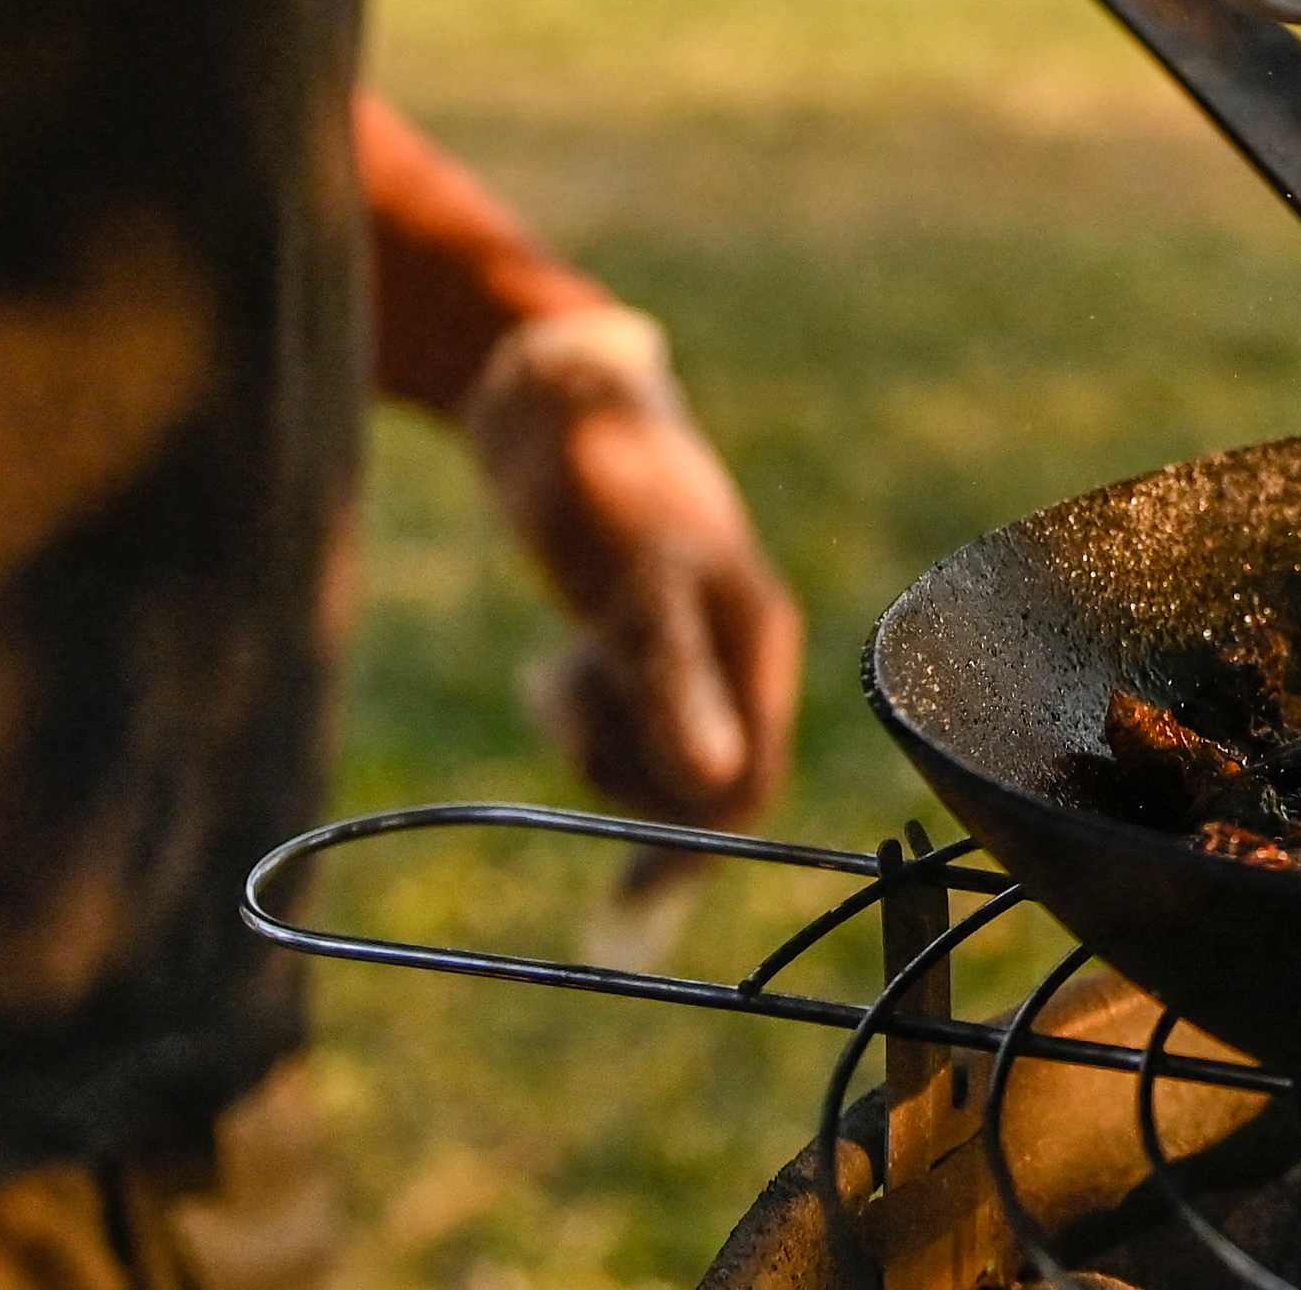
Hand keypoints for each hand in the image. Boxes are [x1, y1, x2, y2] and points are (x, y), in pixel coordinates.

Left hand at [463, 307, 803, 830]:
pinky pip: (622, 716)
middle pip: (695, 781)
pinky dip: (583, 708)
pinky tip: (555, 662)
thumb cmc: (598, 477)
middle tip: (565, 690)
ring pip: (651, 752)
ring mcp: (690, 642)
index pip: (748, 785)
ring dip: (596, 733)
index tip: (625, 905)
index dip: (691, 848)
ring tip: (557, 666)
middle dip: (623, 763)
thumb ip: (676, 681)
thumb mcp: (635, 583)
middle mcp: (735, 648)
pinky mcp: (643, 634)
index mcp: (755, 636)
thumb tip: (719, 783)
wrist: (544, 394)